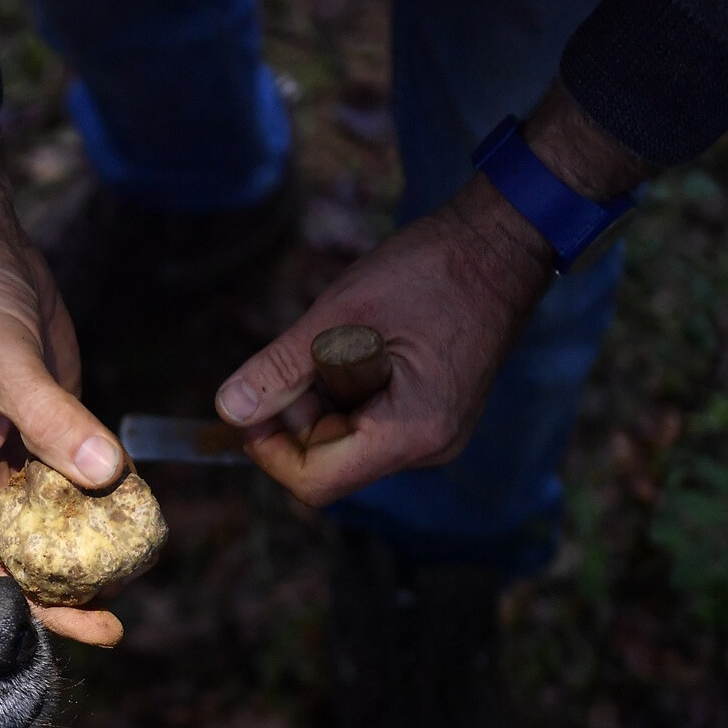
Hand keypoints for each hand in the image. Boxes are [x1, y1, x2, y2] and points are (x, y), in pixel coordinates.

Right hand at [0, 112, 127, 645]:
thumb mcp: (8, 365)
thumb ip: (54, 422)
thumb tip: (103, 474)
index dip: (32, 601)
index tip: (84, 621)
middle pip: (18, 558)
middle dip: (64, 593)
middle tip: (117, 623)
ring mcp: (14, 463)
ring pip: (50, 529)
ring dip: (87, 555)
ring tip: (134, 580)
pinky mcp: (48, 439)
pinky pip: (74, 489)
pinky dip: (102, 508)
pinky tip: (136, 522)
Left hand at [214, 83, 650, 505]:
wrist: (499, 244)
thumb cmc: (430, 271)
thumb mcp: (340, 316)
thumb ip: (280, 368)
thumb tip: (228, 410)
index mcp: (410, 433)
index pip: (315, 483)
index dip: (269, 452)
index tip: (249, 405)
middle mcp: (426, 448)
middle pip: (328, 462)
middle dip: (296, 414)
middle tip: (301, 351)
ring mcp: (432, 434)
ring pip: (345, 440)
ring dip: (320, 397)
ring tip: (338, 338)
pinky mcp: (430, 416)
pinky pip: (368, 421)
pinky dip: (345, 389)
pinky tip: (357, 345)